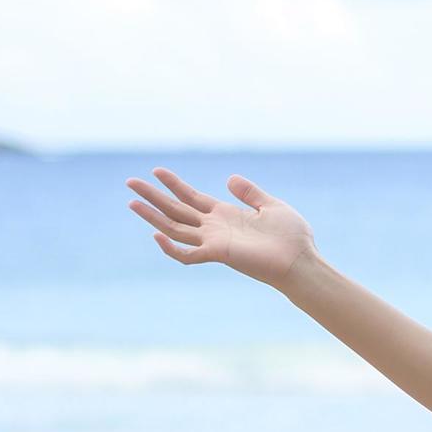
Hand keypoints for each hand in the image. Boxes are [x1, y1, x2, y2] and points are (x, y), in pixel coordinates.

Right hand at [125, 167, 319, 292]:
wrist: (301, 260)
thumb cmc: (292, 237)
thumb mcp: (270, 205)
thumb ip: (249, 192)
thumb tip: (229, 178)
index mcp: (225, 214)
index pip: (191, 197)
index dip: (174, 184)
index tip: (156, 170)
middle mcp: (215, 228)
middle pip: (176, 210)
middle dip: (153, 197)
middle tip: (130, 182)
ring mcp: (214, 241)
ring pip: (175, 229)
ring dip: (153, 216)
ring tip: (132, 202)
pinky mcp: (219, 254)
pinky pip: (188, 254)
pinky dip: (171, 248)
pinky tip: (156, 235)